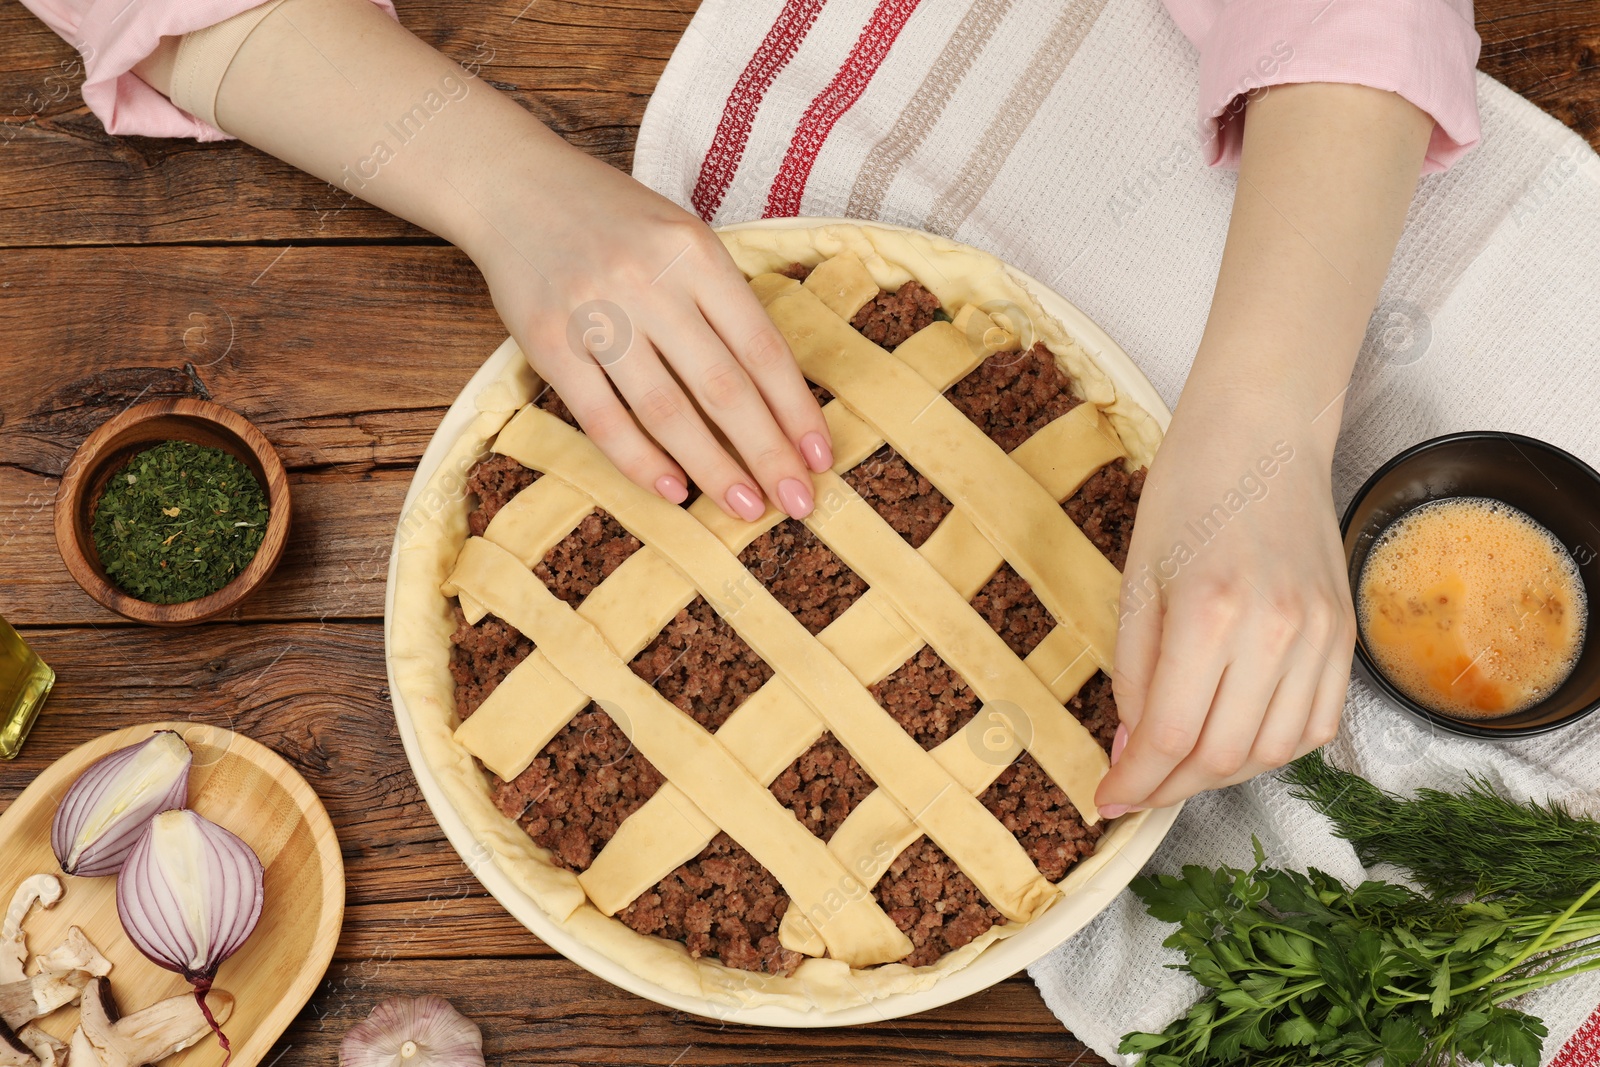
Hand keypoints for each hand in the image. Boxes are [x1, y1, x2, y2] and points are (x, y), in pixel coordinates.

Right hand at [465, 127, 831, 521]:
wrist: (514, 186)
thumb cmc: (613, 219)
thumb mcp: (680, 237)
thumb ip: (720, 301)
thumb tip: (774, 394)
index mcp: (696, 252)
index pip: (762, 347)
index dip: (796, 410)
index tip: (821, 458)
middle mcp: (649, 282)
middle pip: (723, 387)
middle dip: (768, 453)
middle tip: (797, 502)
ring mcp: (596, 314)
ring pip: (667, 410)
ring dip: (713, 468)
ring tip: (746, 508)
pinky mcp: (548, 343)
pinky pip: (602, 418)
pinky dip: (640, 461)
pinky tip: (674, 491)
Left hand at [1093, 392, 1354, 815]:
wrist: (1261, 434)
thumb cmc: (1187, 495)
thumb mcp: (1136, 581)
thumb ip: (1132, 673)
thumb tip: (1132, 751)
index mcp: (1210, 611)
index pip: (1171, 734)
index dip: (1137, 782)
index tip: (1109, 802)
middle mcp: (1276, 631)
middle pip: (1224, 755)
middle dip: (1173, 787)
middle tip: (1138, 788)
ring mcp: (1321, 635)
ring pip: (1275, 752)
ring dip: (1222, 773)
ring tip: (1181, 764)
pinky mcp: (1345, 636)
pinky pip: (1318, 725)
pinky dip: (1274, 749)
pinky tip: (1234, 738)